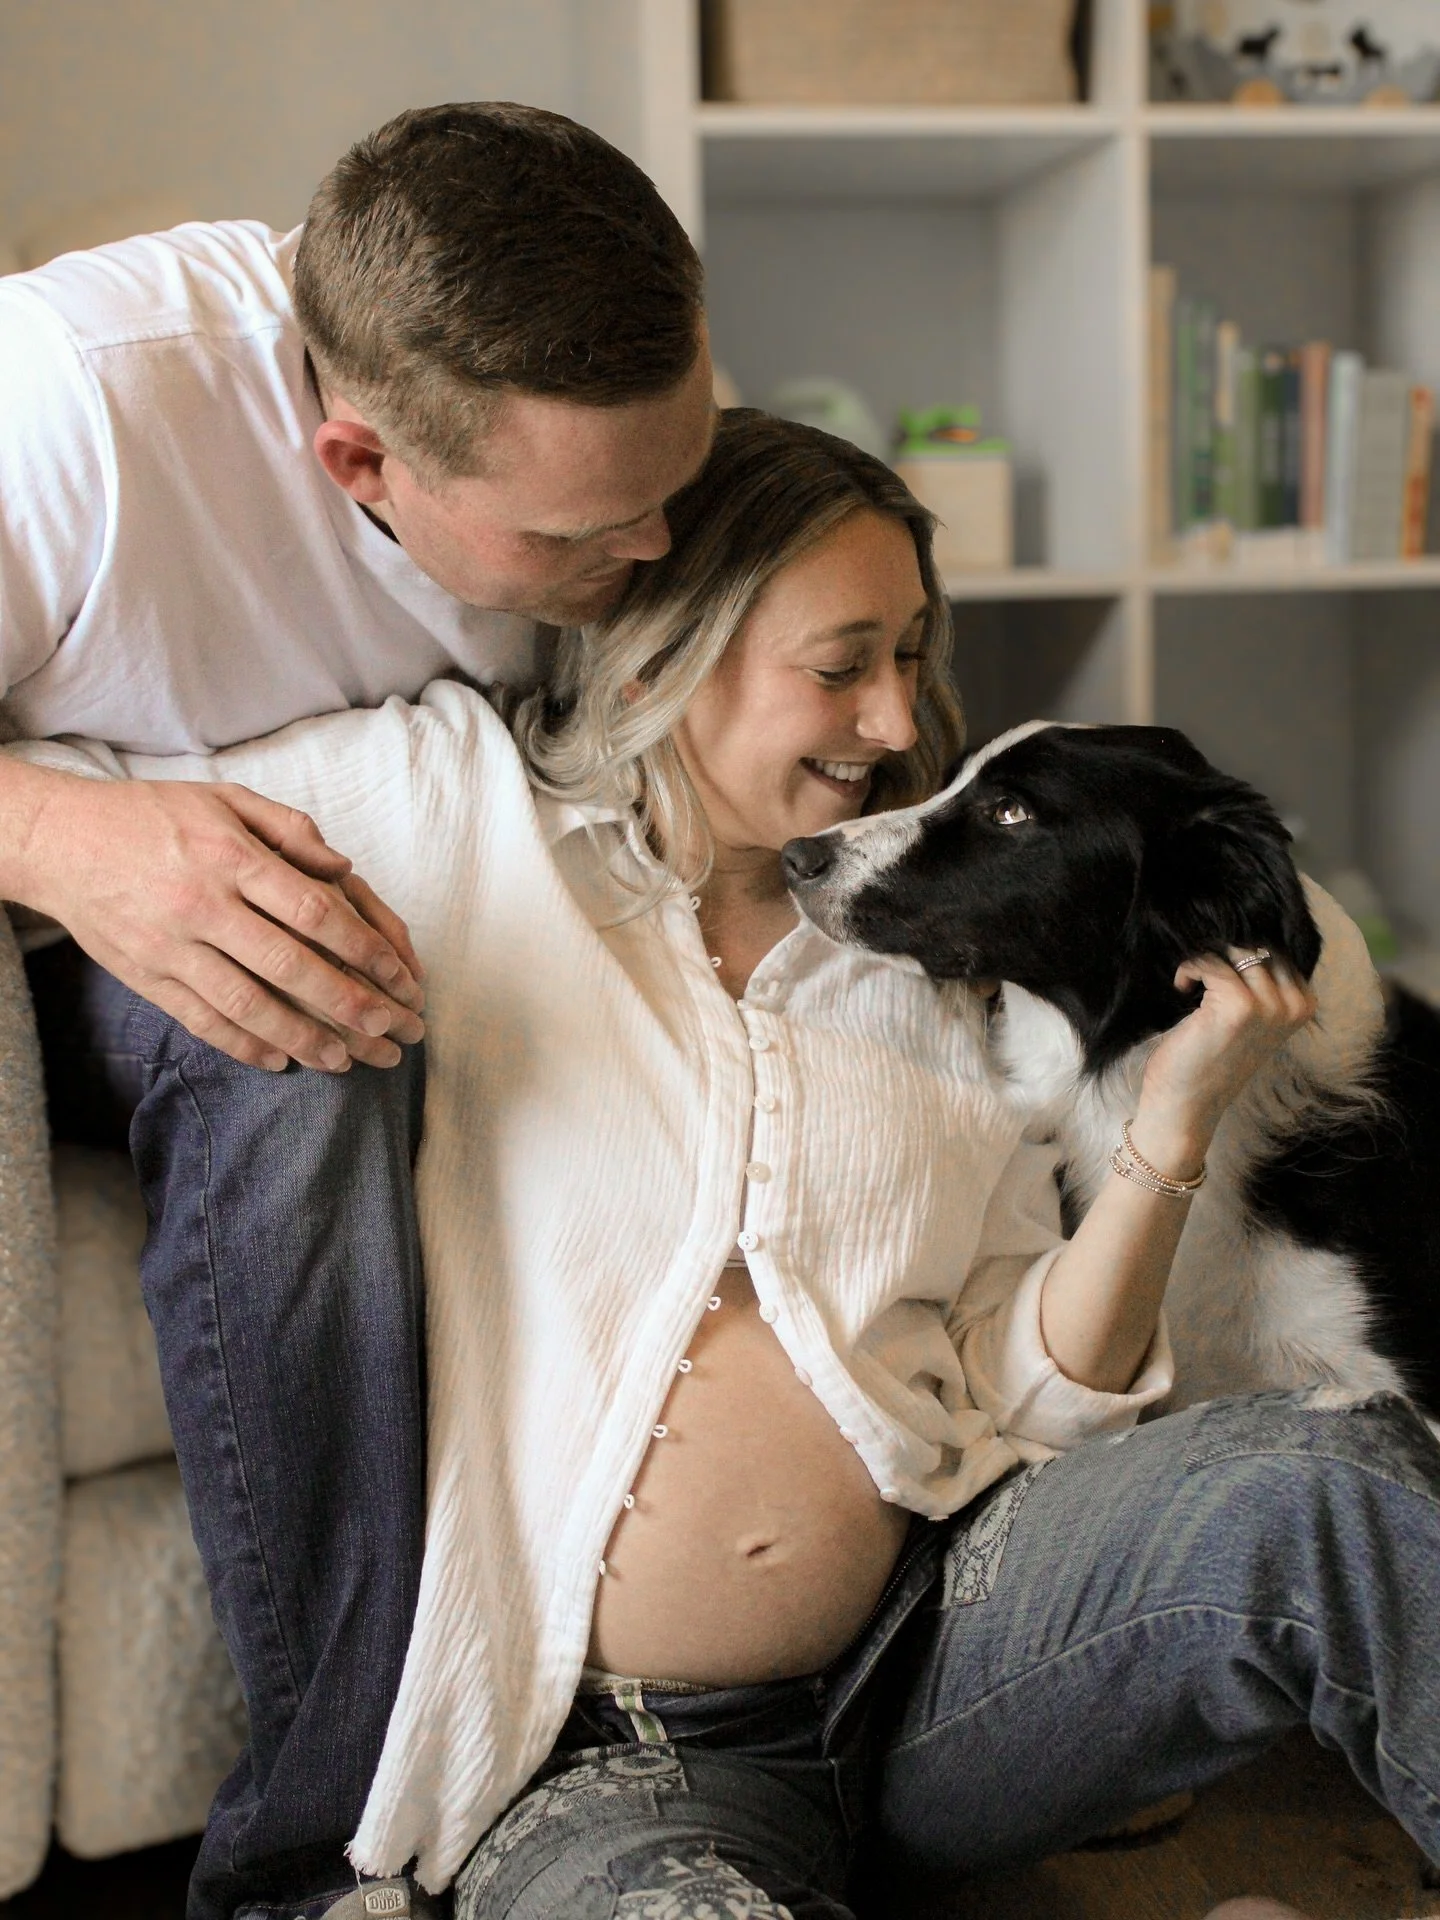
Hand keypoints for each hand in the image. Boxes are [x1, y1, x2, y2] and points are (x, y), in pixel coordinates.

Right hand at [8, 766, 424, 1071]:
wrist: (59, 840)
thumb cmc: (154, 815)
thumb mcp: (224, 799)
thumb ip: (290, 830)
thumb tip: (345, 870)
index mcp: (233, 857)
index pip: (316, 912)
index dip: (367, 950)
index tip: (403, 979)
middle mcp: (204, 905)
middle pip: (291, 966)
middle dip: (349, 1005)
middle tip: (392, 1032)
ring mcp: (171, 946)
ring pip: (248, 1005)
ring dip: (304, 1038)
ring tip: (346, 1061)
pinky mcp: (145, 976)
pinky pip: (201, 1021)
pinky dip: (244, 1046)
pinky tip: (280, 1061)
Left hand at [1133, 949, 1316, 1170]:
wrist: (1186, 1105)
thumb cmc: (1210, 1060)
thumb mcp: (1249, 1019)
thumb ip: (1260, 985)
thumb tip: (1242, 936)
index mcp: (1303, 1006)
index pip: (1278, 950)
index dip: (1243, 951)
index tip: (1218, 964)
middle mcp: (1293, 1006)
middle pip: (1257, 946)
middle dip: (1224, 952)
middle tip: (1200, 972)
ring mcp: (1268, 1006)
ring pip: (1235, 952)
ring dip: (1206, 960)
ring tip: (1191, 984)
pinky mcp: (1238, 1005)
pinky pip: (1210, 963)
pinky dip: (1190, 969)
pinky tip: (1182, 988)